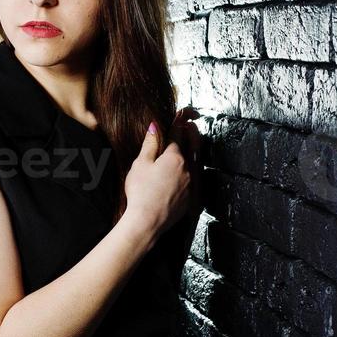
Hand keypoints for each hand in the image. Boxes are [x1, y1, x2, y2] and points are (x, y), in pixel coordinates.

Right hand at [123, 116, 194, 244]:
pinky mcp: (191, 199)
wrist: (147, 221)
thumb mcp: (140, 164)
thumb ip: (150, 144)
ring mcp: (191, 185)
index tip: (181, 115)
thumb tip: (155, 127)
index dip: (179, 123)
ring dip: (193, 152)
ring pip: (195, 164)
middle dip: (192, 133)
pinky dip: (191, 172)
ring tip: (191, 144)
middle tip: (191, 124)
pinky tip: (186, 172)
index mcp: (175, 158)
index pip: (178, 135)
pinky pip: (194, 180)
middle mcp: (188, 169)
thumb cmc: (140, 192)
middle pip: (192, 146)